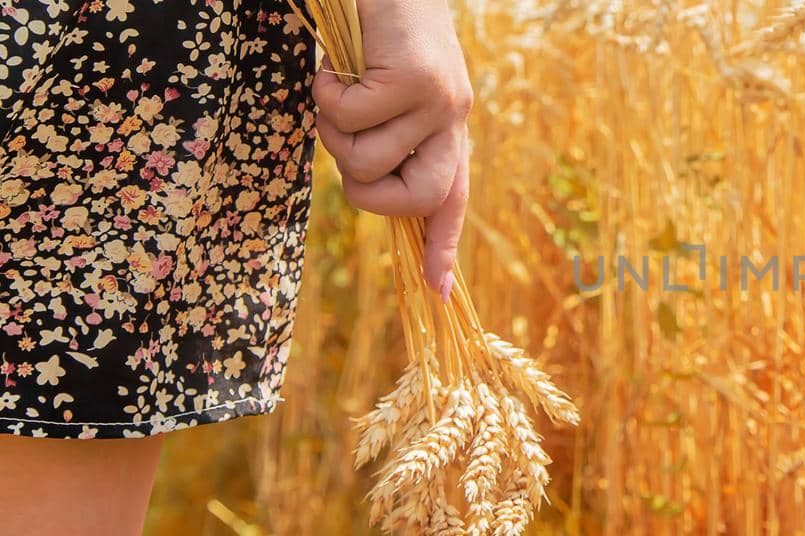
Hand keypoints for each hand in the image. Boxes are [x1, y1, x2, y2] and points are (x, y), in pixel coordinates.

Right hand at [312, 0, 472, 298]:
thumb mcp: (382, 91)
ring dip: (333, 127)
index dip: (441, 245)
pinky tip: (335, 65)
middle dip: (367, 192)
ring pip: (368, 158)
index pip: (451, 196)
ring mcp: (440, 100)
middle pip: (417, 198)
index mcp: (447, 125)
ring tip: (338, 87)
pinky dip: (324, 93)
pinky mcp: (417, 80)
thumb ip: (385, 136)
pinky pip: (350, 117)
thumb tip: (367, 183)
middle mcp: (453, 116)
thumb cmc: (370, 31)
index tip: (437, 291)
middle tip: (343, 152)